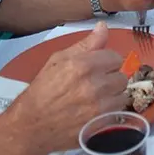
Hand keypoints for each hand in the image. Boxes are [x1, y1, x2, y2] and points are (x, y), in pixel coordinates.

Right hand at [4, 23, 126, 153]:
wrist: (30, 127)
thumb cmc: (41, 92)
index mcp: (83, 66)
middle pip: (122, 76)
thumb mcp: (57, 60)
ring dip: (113, 95)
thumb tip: (102, 27)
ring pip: (123, 95)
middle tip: (96, 84)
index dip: (106, 61)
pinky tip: (96, 110)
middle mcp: (95, 86)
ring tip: (96, 98)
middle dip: (111, 78)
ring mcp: (100, 108)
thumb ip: (85, 44)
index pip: (115, 57)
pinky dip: (110, 111)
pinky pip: (118, 112)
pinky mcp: (101, 125)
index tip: (98, 67)